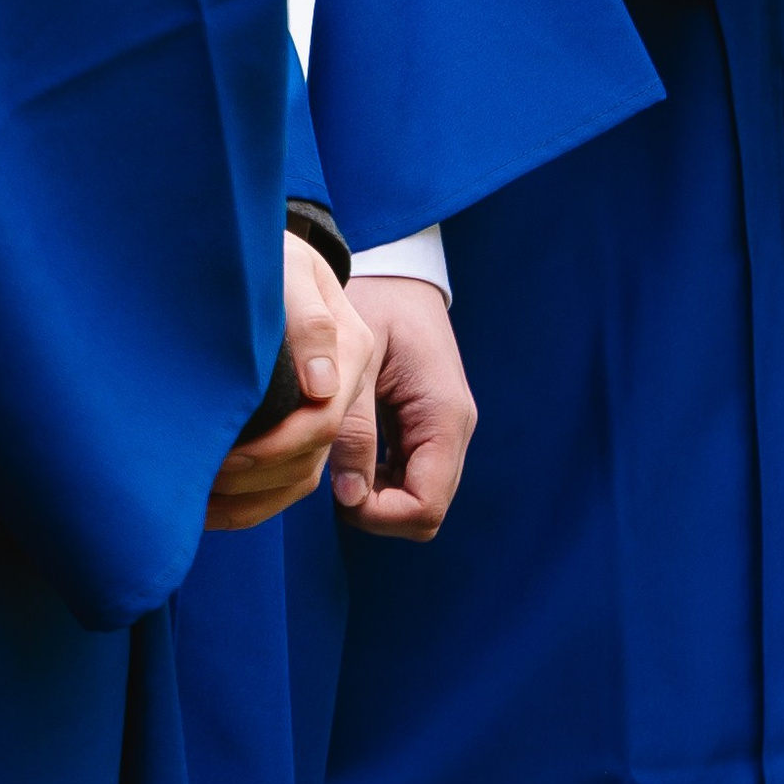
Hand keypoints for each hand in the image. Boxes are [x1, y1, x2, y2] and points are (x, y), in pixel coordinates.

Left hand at [206, 234, 377, 535]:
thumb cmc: (274, 253)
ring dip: (250, 502)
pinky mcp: (307, 419)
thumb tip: (321, 386)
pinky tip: (212, 507)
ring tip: (197, 506)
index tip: (221, 457)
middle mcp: (346, 385)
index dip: (272, 451)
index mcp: (351, 349)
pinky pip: (292, 479)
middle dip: (252, 481)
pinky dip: (253, 503)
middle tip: (196, 482)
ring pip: (302, 480)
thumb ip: (308, 320)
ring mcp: (329, 405)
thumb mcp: (291, 271)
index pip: (322, 422)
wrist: (268, 247)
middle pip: (311, 460)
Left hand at [336, 279, 475, 539]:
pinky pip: (410, 475)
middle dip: (375, 510)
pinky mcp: (428, 426)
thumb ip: (355, 426)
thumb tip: (348, 497)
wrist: (394, 269)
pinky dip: (378, 479)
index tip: (335, 491)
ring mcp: (444, 429)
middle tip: (330, 477)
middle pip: (423, 510)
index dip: (378, 514)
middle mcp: (453, 429)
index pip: (425, 507)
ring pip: (416, 497)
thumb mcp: (359, 358)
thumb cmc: (375, 302)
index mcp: (444, 415)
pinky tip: (348, 450)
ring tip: (335, 461)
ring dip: (374, 496)